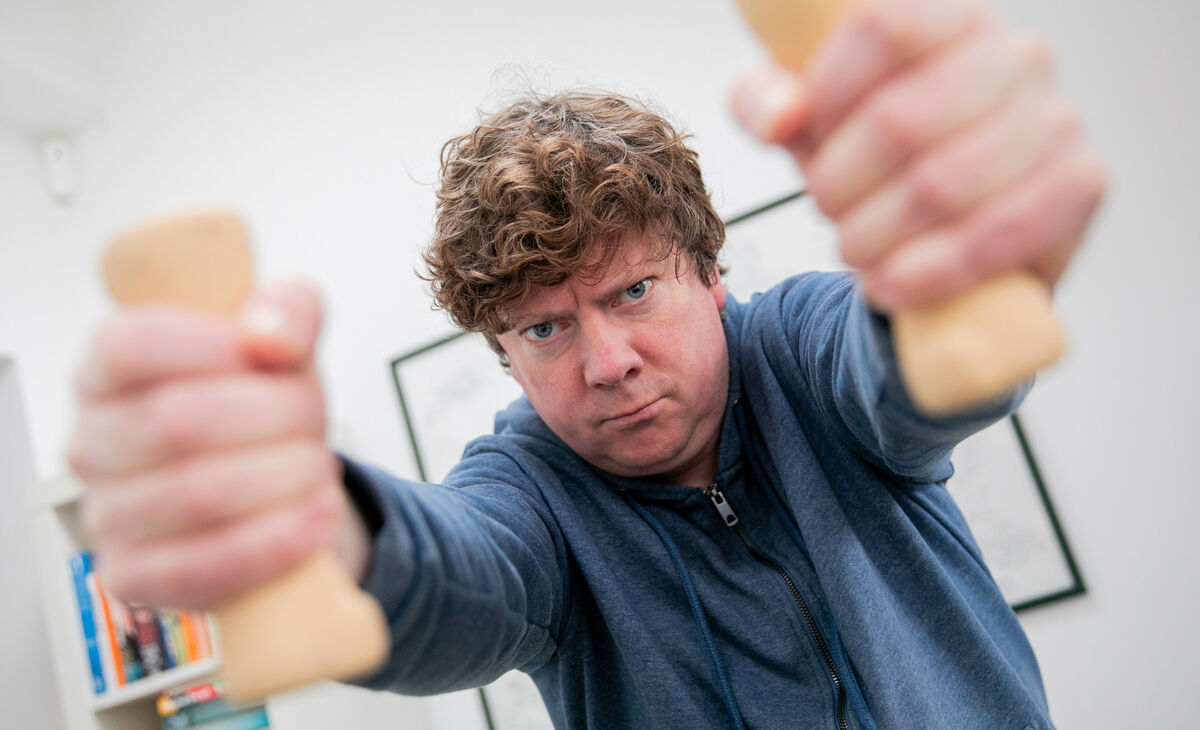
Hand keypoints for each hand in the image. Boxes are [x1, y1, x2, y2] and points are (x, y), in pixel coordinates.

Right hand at [68, 281, 369, 608]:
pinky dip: (275, 542)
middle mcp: (92, 440)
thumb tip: (267, 334)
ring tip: (318, 469)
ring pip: (198, 494)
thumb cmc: (268, 402)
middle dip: (275, 417)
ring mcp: (106, 514)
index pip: (133, 345)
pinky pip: (205, 566)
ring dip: (284, 479)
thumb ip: (288, 310)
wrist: (281, 487)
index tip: (276, 358)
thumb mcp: (289, 340)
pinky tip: (313, 517)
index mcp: (108, 368)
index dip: (214, 347)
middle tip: (316, 422)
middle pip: (179, 420)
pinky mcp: (135, 576)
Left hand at [731, 0, 1106, 310]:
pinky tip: (888, 285)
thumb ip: (770, 102)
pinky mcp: (1081, 183)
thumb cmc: (876, 163)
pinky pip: (994, 236)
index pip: (879, 27)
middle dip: (839, 184)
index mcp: (949, 20)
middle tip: (827, 210)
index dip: (825, 94)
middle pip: (898, 119)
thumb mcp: (808, 123)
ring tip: (854, 250)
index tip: (807, 139)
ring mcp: (1056, 117)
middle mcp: (1015, 55)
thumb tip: (778, 114)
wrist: (948, 236)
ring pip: (938, 185)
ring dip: (873, 235)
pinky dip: (926, 272)